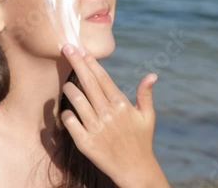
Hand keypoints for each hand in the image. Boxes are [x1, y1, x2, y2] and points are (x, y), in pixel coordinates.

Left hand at [60, 44, 169, 187]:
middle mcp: (108, 114)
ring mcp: (95, 128)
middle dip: (76, 62)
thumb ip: (145, 94)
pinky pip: (70, 122)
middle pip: (88, 82)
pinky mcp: (85, 142)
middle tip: (66, 48)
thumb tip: (152, 75)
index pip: (103, 78)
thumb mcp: (147, 116)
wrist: (135, 169)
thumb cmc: (141, 140)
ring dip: (69, 88)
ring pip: (76, 100)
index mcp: (122, 105)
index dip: (91, 62)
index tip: (82, 50)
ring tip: (66, 83)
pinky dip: (67, 113)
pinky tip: (69, 110)